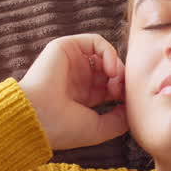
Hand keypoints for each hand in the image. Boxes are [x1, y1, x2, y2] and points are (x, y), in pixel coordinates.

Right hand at [18, 33, 127, 150]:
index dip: (123, 92)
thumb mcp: (99, 129)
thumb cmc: (64, 128)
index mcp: (81, 97)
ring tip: (116, 80)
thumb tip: (132, 109)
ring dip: (117, 66)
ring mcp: (70, 63)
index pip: (111, 87)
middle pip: (111, 70)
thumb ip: (120, 120)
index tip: (126, 103)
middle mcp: (76, 78)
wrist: (38, 118)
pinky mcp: (65, 48)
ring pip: (105, 55)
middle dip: (122, 79)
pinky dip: (109, 52)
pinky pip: (95, 41)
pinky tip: (111, 69)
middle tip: (121, 92)